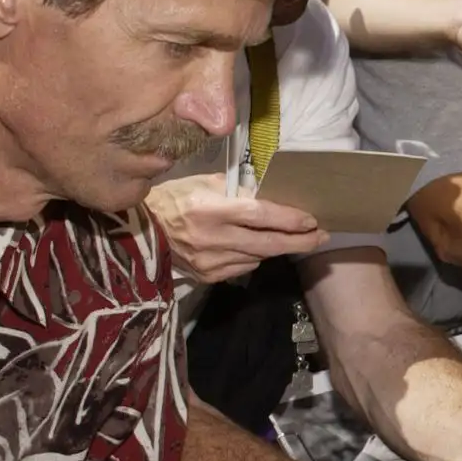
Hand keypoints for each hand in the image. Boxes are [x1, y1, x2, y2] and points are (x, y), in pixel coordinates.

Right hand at [146, 174, 327, 282]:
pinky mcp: (207, 276)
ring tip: (295, 238)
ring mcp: (209, 261)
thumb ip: (238, 191)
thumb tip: (272, 197)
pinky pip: (243, 267)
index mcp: (209, 210)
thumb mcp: (204, 184)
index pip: (259, 216)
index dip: (289, 219)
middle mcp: (211, 239)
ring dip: (278, 247)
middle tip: (321, 236)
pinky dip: (255, 256)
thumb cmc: (175, 198)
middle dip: (299, 241)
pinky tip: (257, 246)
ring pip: (258, 256)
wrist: (140, 231)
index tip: (311, 220)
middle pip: (267, 243)